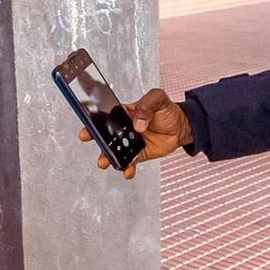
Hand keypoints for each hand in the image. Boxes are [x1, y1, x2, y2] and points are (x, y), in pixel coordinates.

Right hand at [78, 87, 192, 178]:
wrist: (182, 127)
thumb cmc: (168, 110)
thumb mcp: (158, 98)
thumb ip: (146, 105)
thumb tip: (138, 123)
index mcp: (125, 113)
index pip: (106, 116)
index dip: (95, 121)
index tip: (88, 125)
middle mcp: (124, 129)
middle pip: (106, 135)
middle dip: (96, 139)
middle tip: (89, 140)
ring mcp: (130, 143)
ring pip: (114, 152)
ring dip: (108, 157)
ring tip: (105, 162)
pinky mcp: (139, 155)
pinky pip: (129, 163)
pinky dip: (127, 169)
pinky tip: (127, 171)